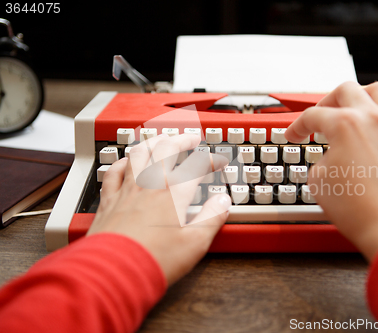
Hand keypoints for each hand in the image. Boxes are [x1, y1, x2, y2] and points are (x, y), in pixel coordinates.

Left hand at [87, 133, 230, 284]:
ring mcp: (127, 191)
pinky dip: (122, 162)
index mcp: (174, 194)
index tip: (217, 162)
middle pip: (165, 150)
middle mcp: (149, 186)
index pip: (195, 166)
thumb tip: (222, 202)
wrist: (115, 271)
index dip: (209, 160)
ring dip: (152, 142)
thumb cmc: (154, 260)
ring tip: (160, 139)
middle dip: (181, 140)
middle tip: (190, 139)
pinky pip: (114, 172)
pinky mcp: (109, 201)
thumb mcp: (195, 244)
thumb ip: (212, 219)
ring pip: (138, 154)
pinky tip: (126, 161)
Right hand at [285, 81, 377, 260]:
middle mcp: (372, 119)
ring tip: (353, 107)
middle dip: (326, 101)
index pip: (313, 116)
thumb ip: (320, 161)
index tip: (294, 135)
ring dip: (361, 95)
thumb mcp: (318, 182)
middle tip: (319, 116)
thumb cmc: (359, 208)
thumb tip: (329, 160)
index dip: (297, 126)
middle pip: (346, 90)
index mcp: (345, 124)